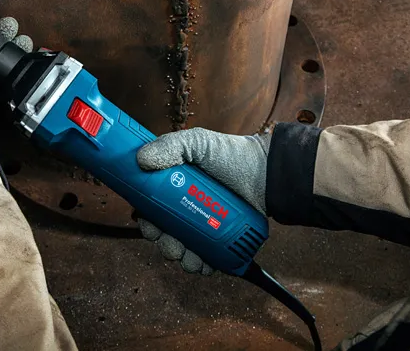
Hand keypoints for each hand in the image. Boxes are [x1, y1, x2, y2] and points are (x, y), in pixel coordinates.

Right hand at [135, 128, 270, 274]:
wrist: (267, 174)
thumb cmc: (233, 156)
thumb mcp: (198, 143)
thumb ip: (171, 145)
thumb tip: (142, 160)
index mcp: (174, 188)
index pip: (151, 209)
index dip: (147, 221)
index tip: (149, 225)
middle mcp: (186, 208)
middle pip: (164, 234)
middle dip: (164, 244)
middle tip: (172, 244)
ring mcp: (203, 226)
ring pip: (183, 250)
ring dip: (181, 258)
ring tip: (189, 256)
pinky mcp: (220, 240)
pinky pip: (205, 259)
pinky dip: (201, 265)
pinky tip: (203, 264)